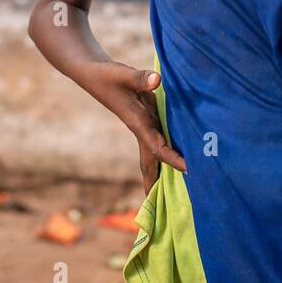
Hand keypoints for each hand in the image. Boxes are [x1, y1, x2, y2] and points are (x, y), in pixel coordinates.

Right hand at [84, 61, 185, 191]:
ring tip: (174, 190)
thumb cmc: (107, 75)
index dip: (173, 158)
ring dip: (162, 170)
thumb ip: (140, 78)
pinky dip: (164, 150)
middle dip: (156, 184)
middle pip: (151, 162)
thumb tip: (156, 80)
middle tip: (165, 209)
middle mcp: (141, 128)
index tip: (189, 169)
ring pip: (154, 153)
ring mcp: (142, 124)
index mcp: (138, 124)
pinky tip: (175, 152)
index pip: (158, 147)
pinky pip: (158, 138)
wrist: (92, 73)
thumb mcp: (123, 74)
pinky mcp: (145, 116)